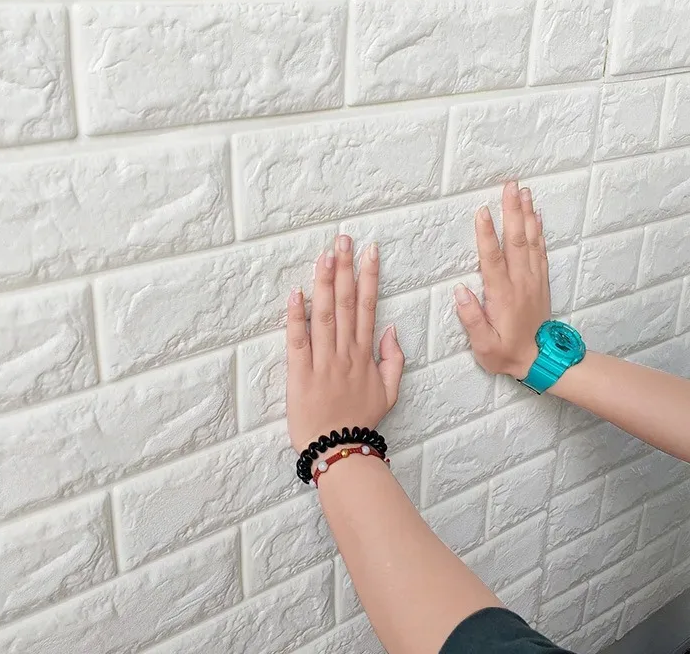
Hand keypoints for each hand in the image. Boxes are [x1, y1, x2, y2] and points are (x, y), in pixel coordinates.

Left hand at [286, 235, 404, 453]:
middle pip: (346, 303)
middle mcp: (345, 352)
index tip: (369, 251)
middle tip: (343, 239)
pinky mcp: (300, 373)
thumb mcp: (389, 392)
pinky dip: (296, 316)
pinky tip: (296, 292)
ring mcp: (323, 361)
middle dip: (345, 268)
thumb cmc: (361, 420)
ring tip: (325, 255)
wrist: (339, 450)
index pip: (368, 306)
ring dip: (324, 283)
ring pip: (324, 314)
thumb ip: (394, 359)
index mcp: (364, 353)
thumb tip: (392, 329)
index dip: (368, 277)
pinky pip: (298, 340)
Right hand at [455, 181, 550, 379]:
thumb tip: (460, 290)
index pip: (492, 259)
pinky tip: (535, 214)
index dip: (486, 235)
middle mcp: (520, 282)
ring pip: (530, 240)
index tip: (482, 211)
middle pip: (515, 241)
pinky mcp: (540, 281)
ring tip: (523, 191)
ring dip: (526, 214)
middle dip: (511, 211)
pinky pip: (540, 250)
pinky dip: (539, 230)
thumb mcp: (483, 344)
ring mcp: (533, 279)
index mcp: (502, 295)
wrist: (541, 360)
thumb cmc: (506, 352)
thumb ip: (471, 318)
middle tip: (509, 186)